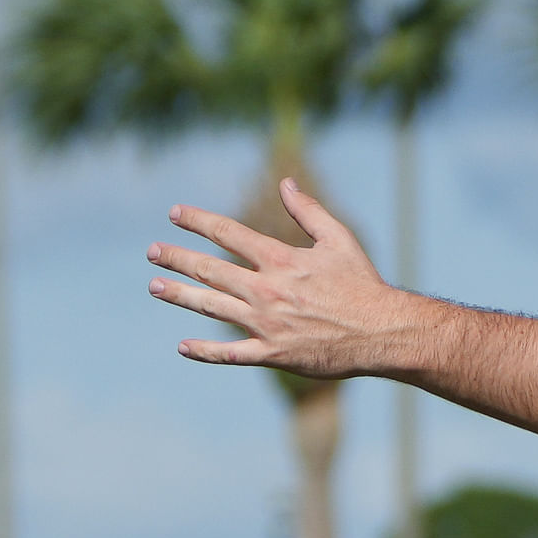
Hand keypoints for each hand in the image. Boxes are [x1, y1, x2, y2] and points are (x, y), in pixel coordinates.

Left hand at [148, 178, 424, 377]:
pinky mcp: (275, 353)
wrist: (385, 334)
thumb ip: (308, 211)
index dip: (198, 221)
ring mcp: (268, 324)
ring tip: (155, 288)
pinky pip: (232, 353)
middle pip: (209, 270)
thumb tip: (285, 183)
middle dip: (177, 259)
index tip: (175, 214)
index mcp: (281, 260)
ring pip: (212, 307)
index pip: (228, 235)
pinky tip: (183, 347)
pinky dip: (206, 352)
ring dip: (180, 296)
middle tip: (153, 252)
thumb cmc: (364, 285)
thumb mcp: (339, 240)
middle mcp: (267, 291)